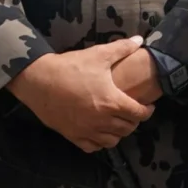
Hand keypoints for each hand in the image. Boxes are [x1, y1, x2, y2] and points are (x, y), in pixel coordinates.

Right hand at [9, 37, 154, 152]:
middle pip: (127, 129)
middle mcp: (101, 121)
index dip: (147, 111)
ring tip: (117, 123)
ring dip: (118, 133)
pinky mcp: (72, 136)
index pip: (139, 114)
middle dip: (134, 121)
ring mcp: (86, 131)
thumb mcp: (98, 55)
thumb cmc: (71, 67)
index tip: (148, 105)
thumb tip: (140, 40)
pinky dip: (99, 143)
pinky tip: (99, 132)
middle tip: (132, 112)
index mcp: (112, 102)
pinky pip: (92, 147)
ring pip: (111, 141)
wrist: (39, 81)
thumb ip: (122, 48)